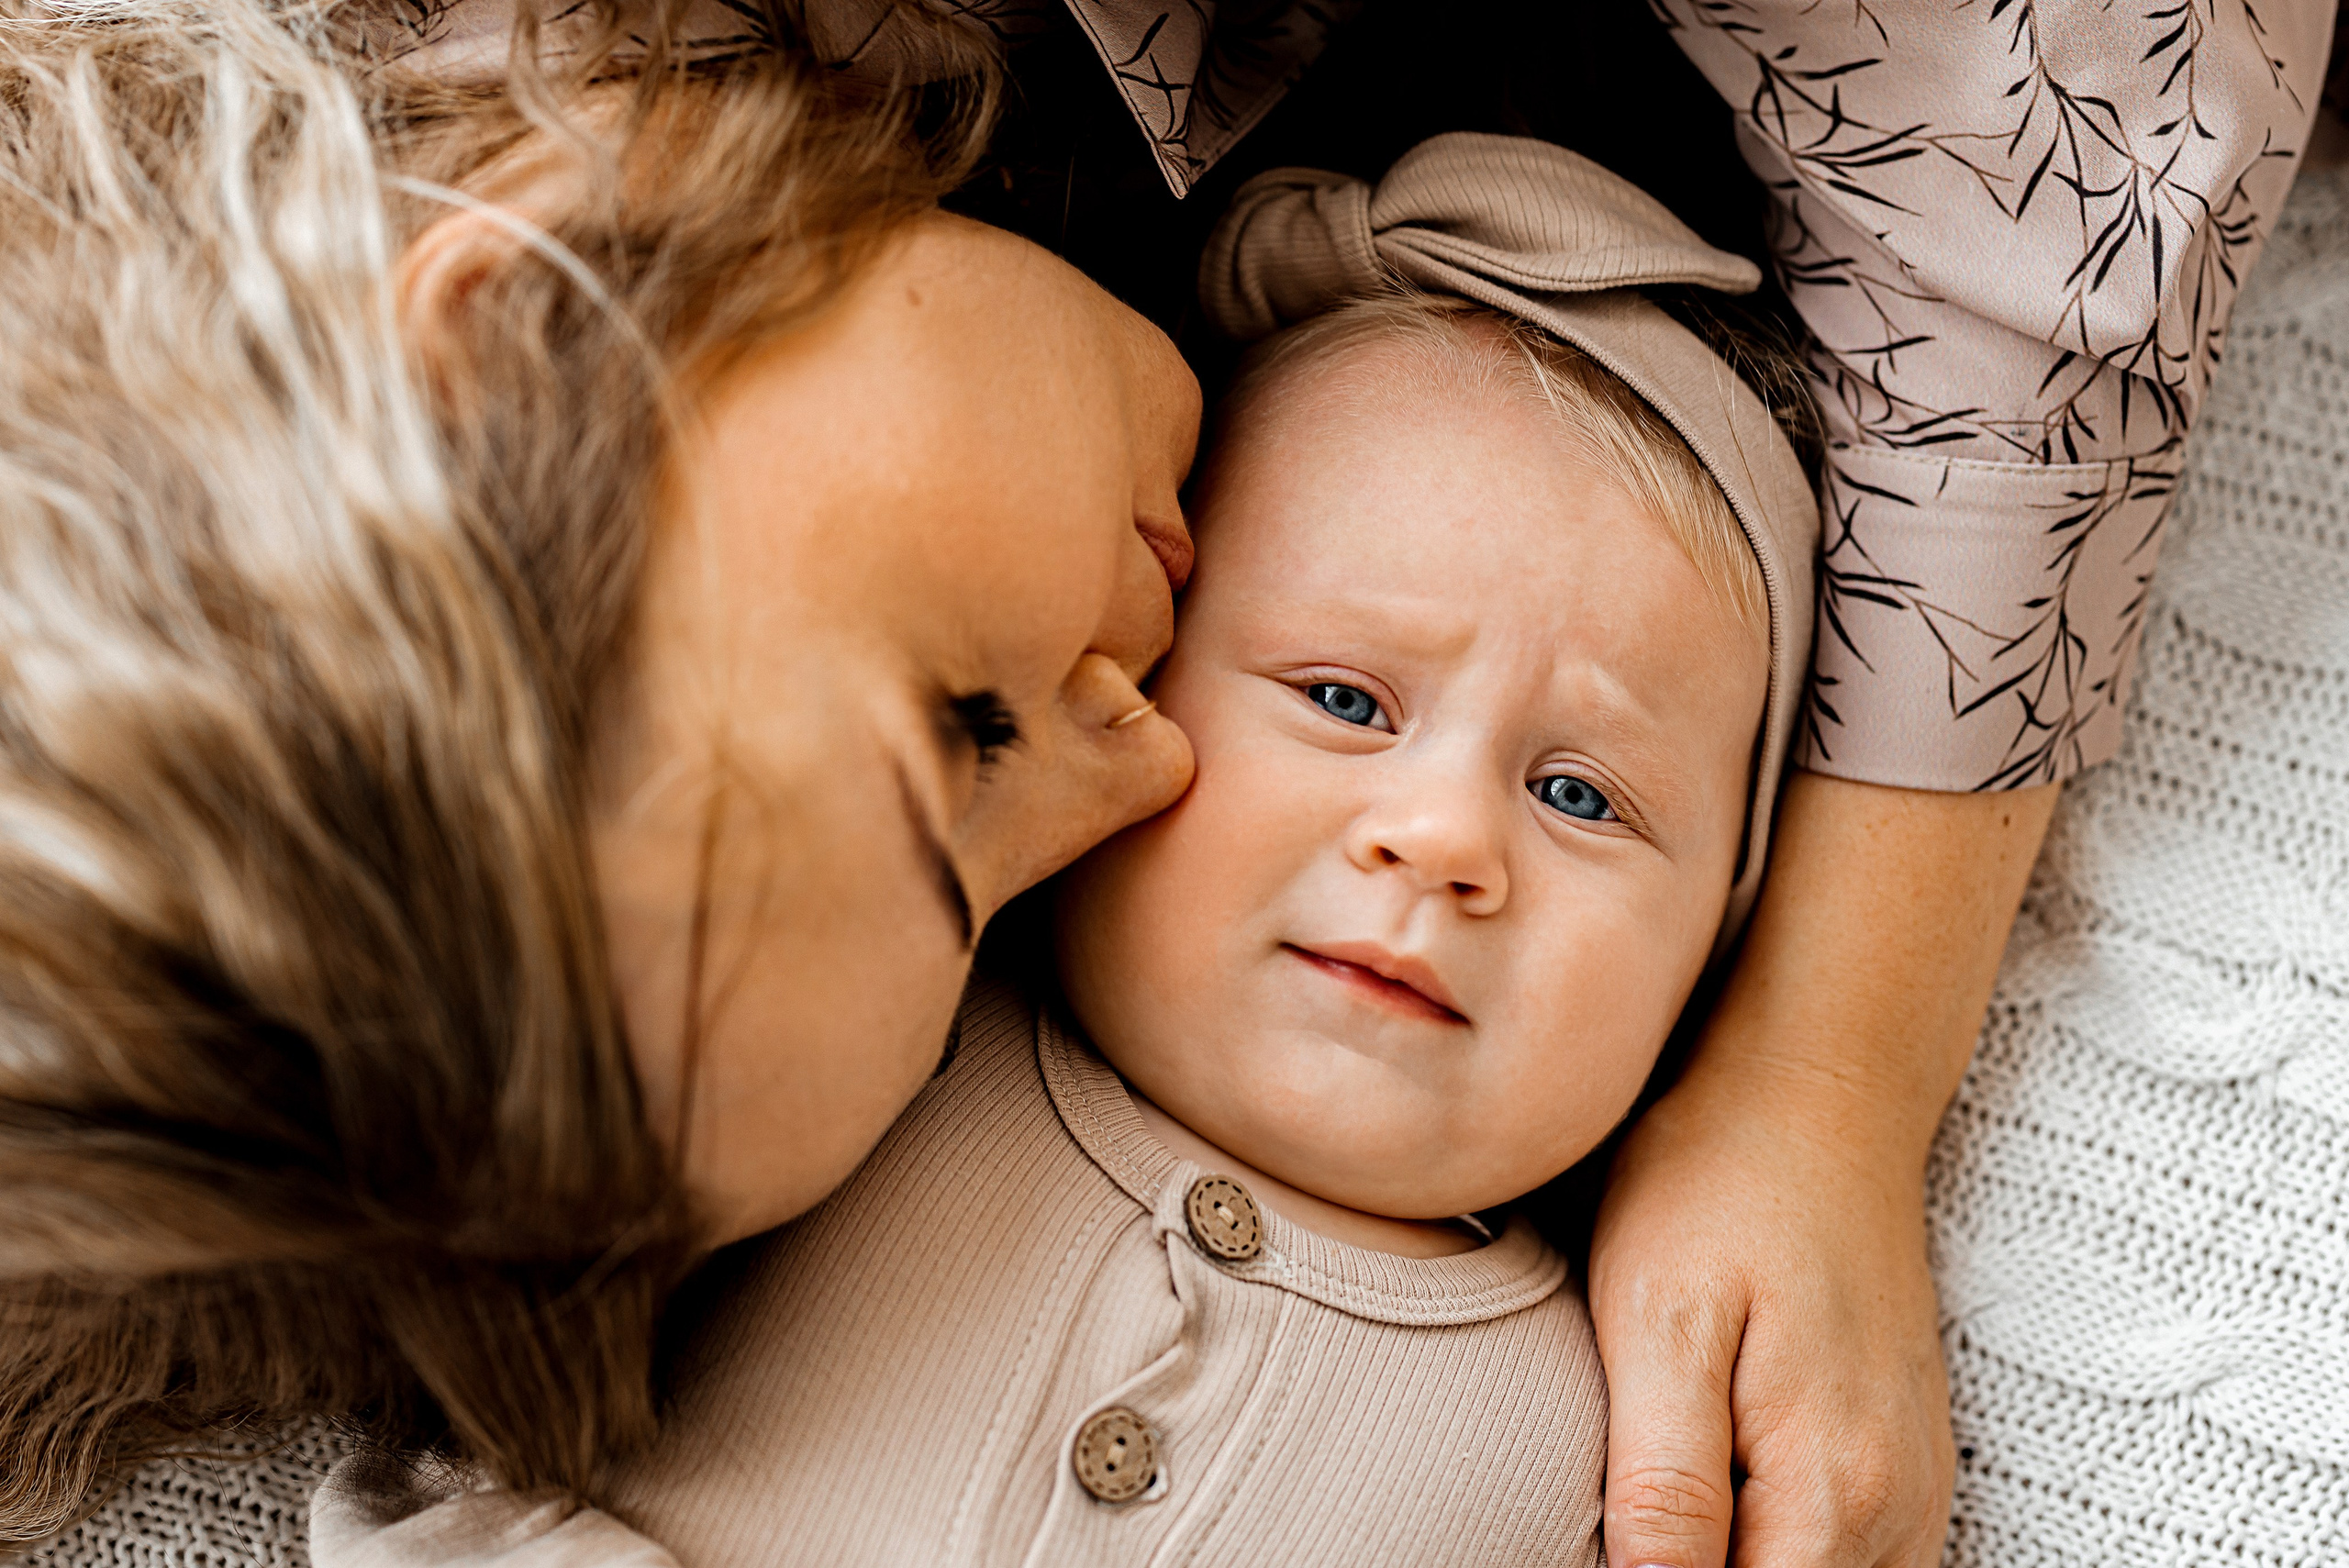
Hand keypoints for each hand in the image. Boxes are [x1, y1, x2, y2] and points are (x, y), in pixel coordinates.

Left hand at [1587, 771, 2059, 1567]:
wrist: (1813, 1088)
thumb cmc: (1716, 1183)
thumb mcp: (1659, 1319)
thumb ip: (1665, 1481)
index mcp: (1832, 1489)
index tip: (1588, 1545)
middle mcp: (1896, 1508)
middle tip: (1609, 1519)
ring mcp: (1912, 1485)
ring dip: (1746, 1567)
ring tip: (1651, 1516)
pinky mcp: (1903, 1457)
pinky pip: (1860, 1561)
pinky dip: (1789, 1554)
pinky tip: (1719, 1516)